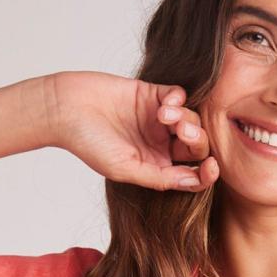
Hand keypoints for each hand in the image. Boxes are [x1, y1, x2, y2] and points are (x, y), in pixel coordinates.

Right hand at [48, 70, 219, 192]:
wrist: (64, 108)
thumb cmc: (87, 143)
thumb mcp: (124, 168)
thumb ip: (159, 177)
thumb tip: (194, 182)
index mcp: (155, 168)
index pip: (192, 175)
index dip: (207, 174)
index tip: (212, 167)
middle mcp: (159, 145)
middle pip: (196, 146)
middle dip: (197, 140)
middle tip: (181, 132)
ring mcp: (157, 120)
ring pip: (191, 120)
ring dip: (186, 118)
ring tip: (164, 115)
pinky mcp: (152, 94)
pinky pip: (179, 96)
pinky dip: (178, 99)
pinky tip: (165, 104)